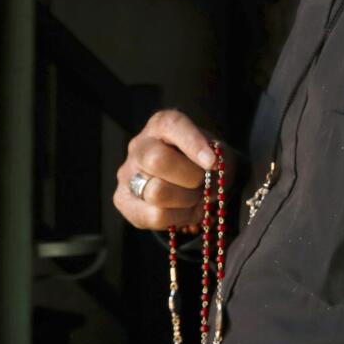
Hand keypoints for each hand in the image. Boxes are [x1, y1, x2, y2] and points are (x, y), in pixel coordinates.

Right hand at [113, 109, 218, 230]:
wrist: (192, 186)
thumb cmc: (205, 164)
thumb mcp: (220, 155)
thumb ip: (219, 159)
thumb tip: (208, 171)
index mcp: (162, 125)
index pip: (171, 125)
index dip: (193, 143)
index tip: (212, 163)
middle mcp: (139, 146)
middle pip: (158, 161)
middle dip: (190, 178)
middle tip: (203, 184)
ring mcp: (127, 173)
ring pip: (156, 192)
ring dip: (186, 201)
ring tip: (195, 198)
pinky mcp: (123, 201)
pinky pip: (154, 216)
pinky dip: (178, 218)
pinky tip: (184, 211)